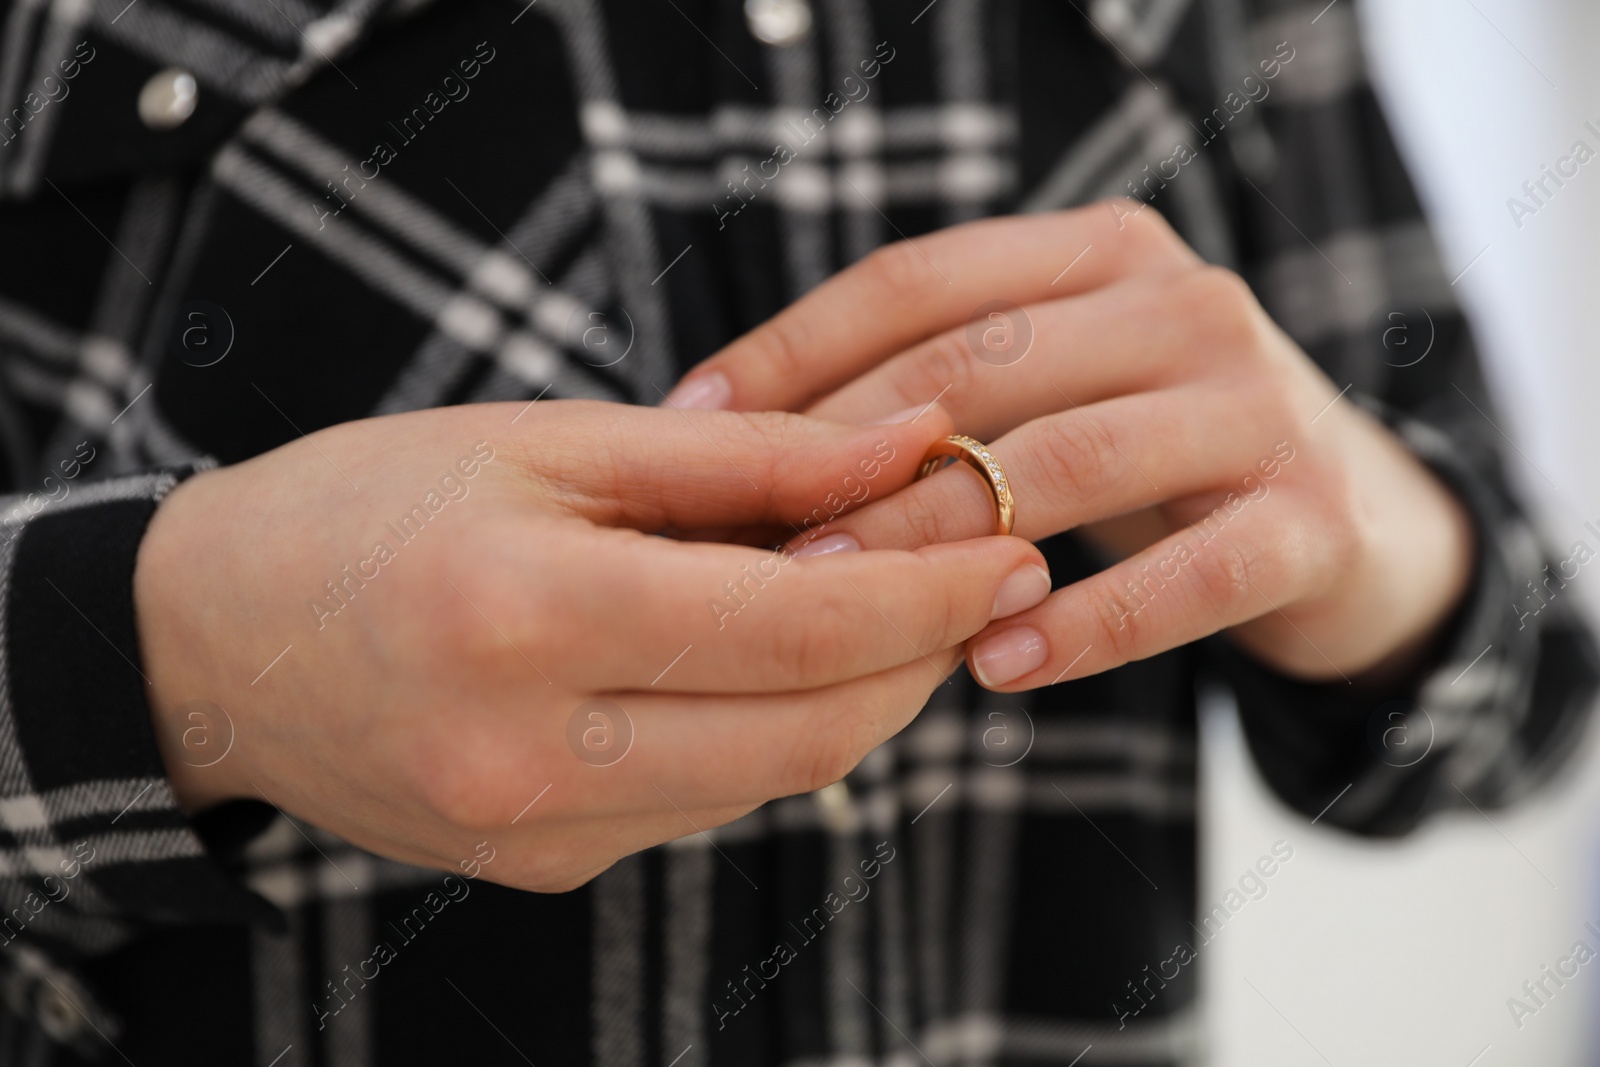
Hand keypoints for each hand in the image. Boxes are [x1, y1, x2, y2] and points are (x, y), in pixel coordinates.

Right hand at [134, 401, 1050, 889]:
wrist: (213, 643)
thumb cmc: (369, 507)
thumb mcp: (549, 440)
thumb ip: (743, 458)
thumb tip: (908, 446)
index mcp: (527, 615)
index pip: (799, 626)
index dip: (927, 592)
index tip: (1009, 544)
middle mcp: (532, 754)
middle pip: (813, 734)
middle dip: (921, 657)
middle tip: (977, 577)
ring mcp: (536, 833)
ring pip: (774, 783)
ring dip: (860, 698)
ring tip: (886, 603)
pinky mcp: (542, 868)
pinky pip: (708, 805)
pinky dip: (773, 733)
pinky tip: (776, 662)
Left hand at [663, 203, 1474, 688]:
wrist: (1354, 519)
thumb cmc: (1151, 455)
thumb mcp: (1058, 389)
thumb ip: (941, 389)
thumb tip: (731, 442)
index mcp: (1101, 251)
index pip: (920, 280)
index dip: (795, 347)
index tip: (690, 421)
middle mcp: (1183, 301)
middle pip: (983, 366)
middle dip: (853, 458)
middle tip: (750, 542)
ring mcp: (1255, 405)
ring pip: (1069, 461)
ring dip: (944, 540)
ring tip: (845, 610)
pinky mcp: (1308, 521)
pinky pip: (1181, 577)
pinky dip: (1083, 627)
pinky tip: (995, 667)